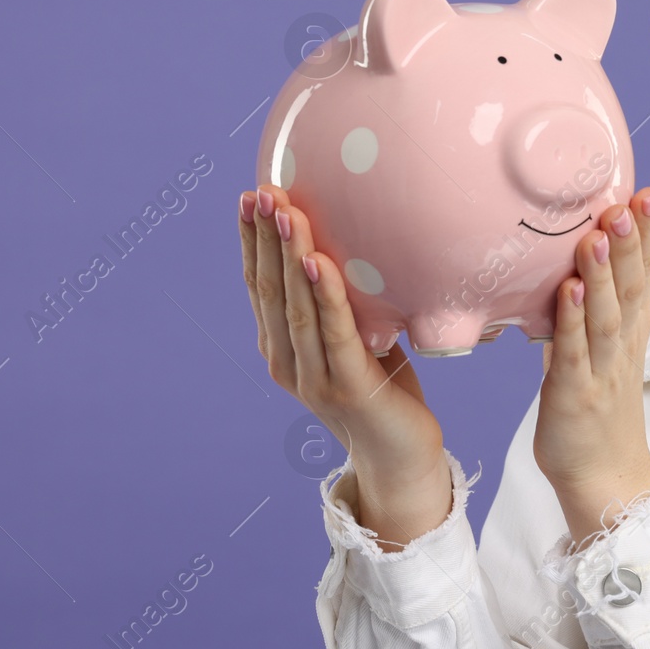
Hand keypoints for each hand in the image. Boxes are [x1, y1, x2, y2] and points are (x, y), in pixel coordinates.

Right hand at [240, 184, 449, 548]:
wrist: (400, 458)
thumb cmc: (383, 392)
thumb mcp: (357, 338)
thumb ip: (344, 304)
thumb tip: (355, 242)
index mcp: (282, 350)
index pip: (259, 286)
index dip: (251, 241)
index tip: (250, 197)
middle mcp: (287, 363)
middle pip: (269, 289)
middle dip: (263, 237)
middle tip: (261, 190)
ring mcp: (313, 377)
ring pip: (296, 304)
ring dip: (289, 254)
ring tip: (285, 212)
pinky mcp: (346, 386)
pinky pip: (333, 329)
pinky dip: (325, 292)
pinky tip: (317, 260)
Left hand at [534, 187, 649, 542]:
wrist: (604, 478)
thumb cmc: (597, 411)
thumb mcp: (601, 349)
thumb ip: (591, 307)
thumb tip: (569, 261)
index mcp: (631, 331)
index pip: (641, 274)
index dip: (646, 235)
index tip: (646, 193)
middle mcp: (622, 345)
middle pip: (630, 286)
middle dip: (631, 241)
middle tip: (630, 200)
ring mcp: (601, 370)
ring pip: (605, 315)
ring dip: (601, 272)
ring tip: (598, 233)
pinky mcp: (575, 395)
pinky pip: (572, 353)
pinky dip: (571, 320)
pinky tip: (567, 289)